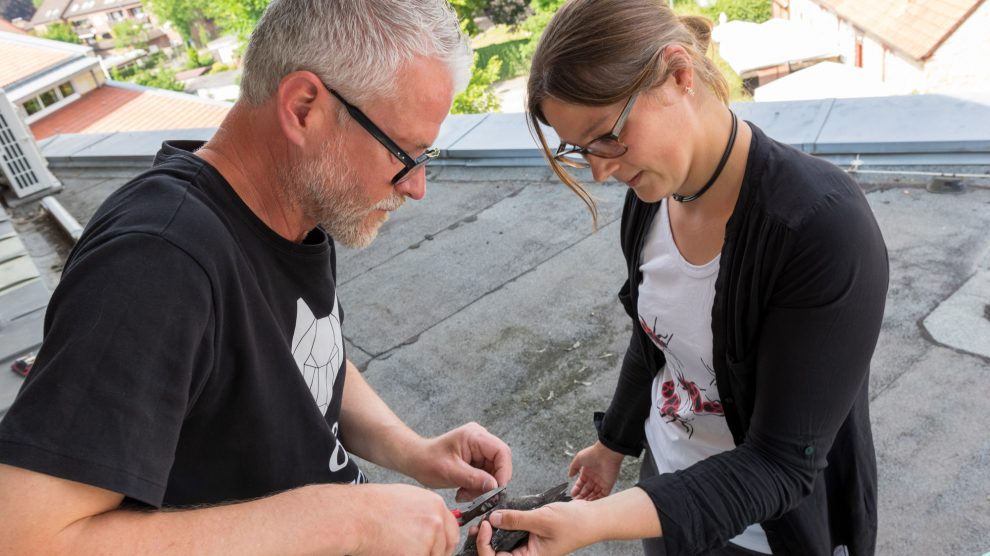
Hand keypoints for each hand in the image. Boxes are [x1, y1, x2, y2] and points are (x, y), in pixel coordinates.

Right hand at [349, 483, 459, 555]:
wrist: (356, 516)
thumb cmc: (372, 506)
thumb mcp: (407, 498)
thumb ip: (426, 512)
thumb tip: (435, 526)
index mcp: (435, 505)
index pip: (452, 530)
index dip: (443, 542)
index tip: (438, 548)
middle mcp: (436, 521)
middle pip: (447, 547)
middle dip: (435, 553)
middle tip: (415, 551)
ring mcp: (430, 539)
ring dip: (420, 555)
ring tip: (398, 549)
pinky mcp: (419, 555)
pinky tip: (394, 552)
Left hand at [410, 422, 512, 501]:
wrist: (415, 460)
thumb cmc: (427, 461)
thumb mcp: (450, 472)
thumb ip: (474, 478)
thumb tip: (495, 486)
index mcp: (475, 436)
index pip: (501, 452)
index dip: (503, 471)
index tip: (497, 489)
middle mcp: (480, 439)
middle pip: (499, 463)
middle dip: (490, 482)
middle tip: (478, 496)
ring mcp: (478, 449)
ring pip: (492, 472)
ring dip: (481, 487)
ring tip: (464, 494)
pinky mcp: (475, 459)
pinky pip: (485, 475)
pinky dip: (476, 486)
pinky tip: (463, 491)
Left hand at [473, 500, 595, 555]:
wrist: (592, 518)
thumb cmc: (574, 524)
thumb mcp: (542, 519)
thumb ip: (516, 519)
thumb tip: (493, 519)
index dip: (486, 545)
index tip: (486, 525)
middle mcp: (527, 555)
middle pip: (496, 553)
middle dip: (484, 540)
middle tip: (480, 522)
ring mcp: (527, 545)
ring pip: (502, 542)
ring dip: (492, 532)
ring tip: (486, 518)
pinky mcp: (529, 534)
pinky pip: (511, 532)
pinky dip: (503, 524)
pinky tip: (498, 514)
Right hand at [567, 441, 623, 499]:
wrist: (607, 453)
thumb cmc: (593, 454)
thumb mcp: (579, 459)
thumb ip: (573, 467)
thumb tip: (569, 475)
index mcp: (587, 472)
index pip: (581, 483)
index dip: (577, 489)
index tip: (573, 494)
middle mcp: (594, 478)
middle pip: (587, 490)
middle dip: (582, 496)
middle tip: (576, 502)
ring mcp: (601, 482)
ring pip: (594, 494)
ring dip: (588, 499)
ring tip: (582, 504)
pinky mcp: (608, 485)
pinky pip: (603, 495)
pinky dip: (597, 499)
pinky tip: (591, 502)